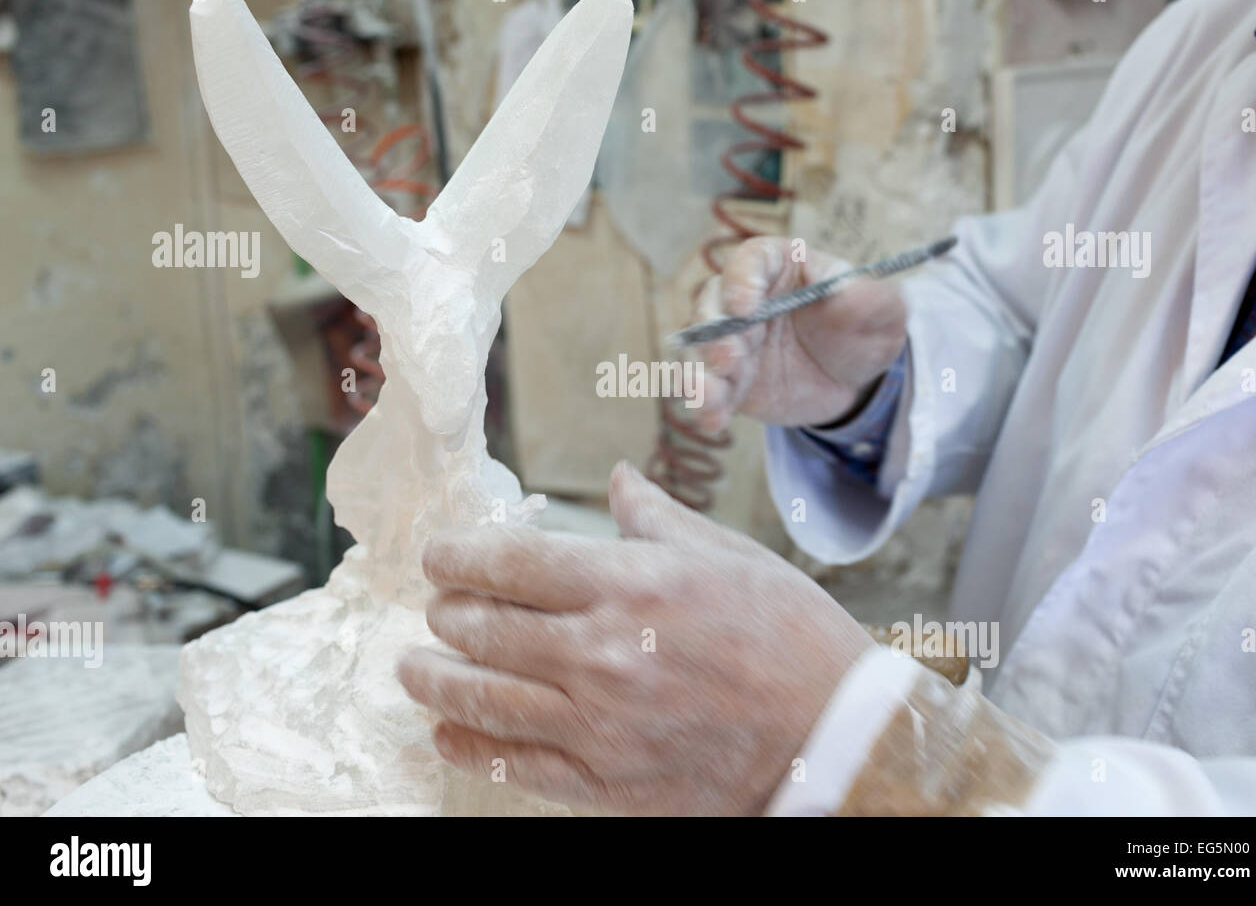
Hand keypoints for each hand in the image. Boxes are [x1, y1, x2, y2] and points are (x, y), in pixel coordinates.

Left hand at [398, 462, 870, 814]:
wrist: (836, 736)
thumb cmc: (789, 637)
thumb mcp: (726, 557)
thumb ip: (656, 517)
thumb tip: (617, 478)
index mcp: (631, 584)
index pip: (512, 563)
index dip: (458, 556)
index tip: (437, 556)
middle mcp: (602, 652)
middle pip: (484, 629)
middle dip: (445, 616)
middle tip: (434, 610)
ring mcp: (600, 724)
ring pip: (483, 699)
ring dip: (434, 682)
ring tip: (414, 670)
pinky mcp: (607, 782)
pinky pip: (516, 765)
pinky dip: (470, 747)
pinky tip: (448, 732)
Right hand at [695, 237, 907, 431]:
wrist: (851, 378)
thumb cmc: (861, 329)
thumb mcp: (881, 312)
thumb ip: (871, 299)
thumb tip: (851, 292)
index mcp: (779, 267)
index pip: (751, 261)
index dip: (741, 280)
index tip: (745, 305)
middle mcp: (745, 300)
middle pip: (713, 304)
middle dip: (714, 332)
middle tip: (728, 358)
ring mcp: (731, 341)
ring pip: (702, 350)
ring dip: (701, 372)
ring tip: (709, 396)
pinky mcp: (728, 380)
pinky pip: (709, 391)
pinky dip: (707, 407)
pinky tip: (715, 422)